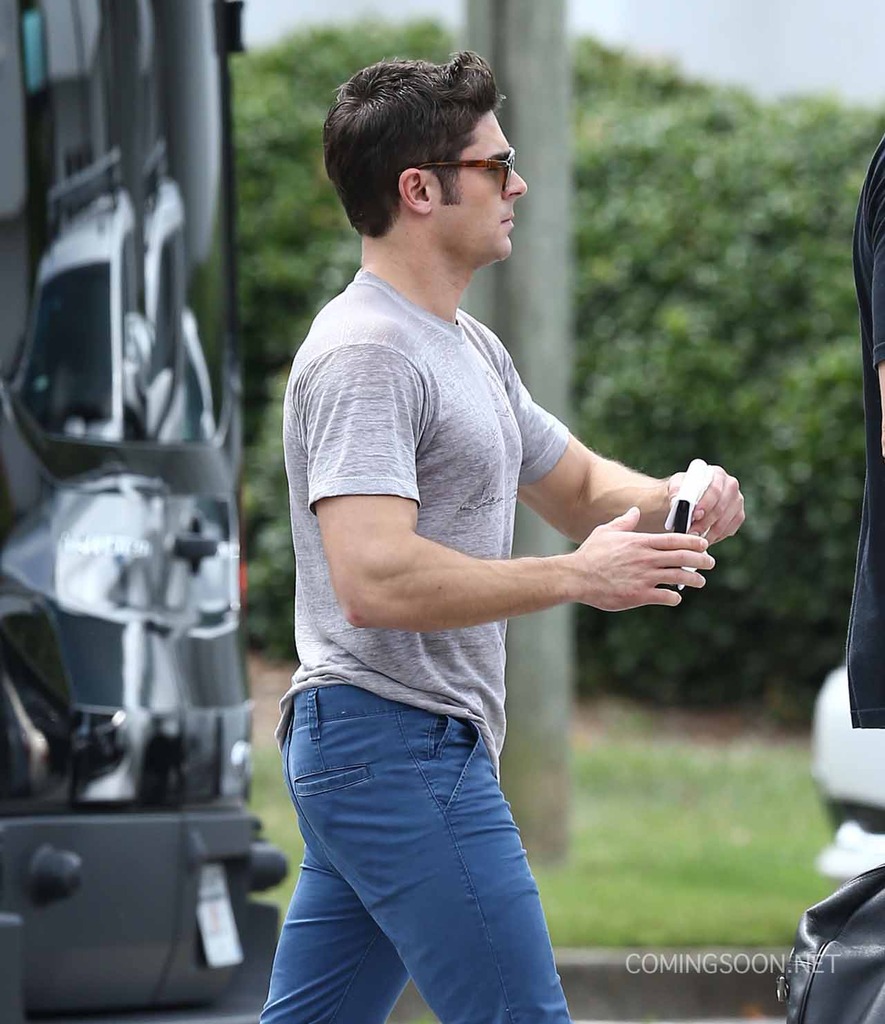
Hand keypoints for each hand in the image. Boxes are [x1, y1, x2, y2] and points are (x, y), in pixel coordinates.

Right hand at [572, 506, 714, 609]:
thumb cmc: (591, 553)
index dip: (693, 541)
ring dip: (693, 579)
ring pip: (678, 577)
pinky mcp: (639, 595)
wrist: (577, 576)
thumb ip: (625, 522)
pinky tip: (676, 598)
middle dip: (700, 560)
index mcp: (641, 542)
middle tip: (710, 563)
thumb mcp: (606, 531)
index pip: (674, 539)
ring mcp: (644, 577)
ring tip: (700, 581)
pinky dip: (673, 598)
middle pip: (682, 557)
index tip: (704, 544)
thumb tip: (635, 511)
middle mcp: (646, 558)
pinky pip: (664, 597)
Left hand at [667, 465, 743, 544]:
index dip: (706, 504)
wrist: (690, 497)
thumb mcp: (676, 485)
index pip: (715, 490)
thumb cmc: (684, 489)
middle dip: (705, 522)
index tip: (694, 516)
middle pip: (721, 508)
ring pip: (726, 521)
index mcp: (717, 474)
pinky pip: (730, 529)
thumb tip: (676, 501)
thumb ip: (675, 490)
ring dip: (710, 533)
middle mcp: (731, 486)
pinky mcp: (738, 515)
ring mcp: (737, 501)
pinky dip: (717, 536)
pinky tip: (705, 539)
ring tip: (695, 539)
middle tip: (692, 533)